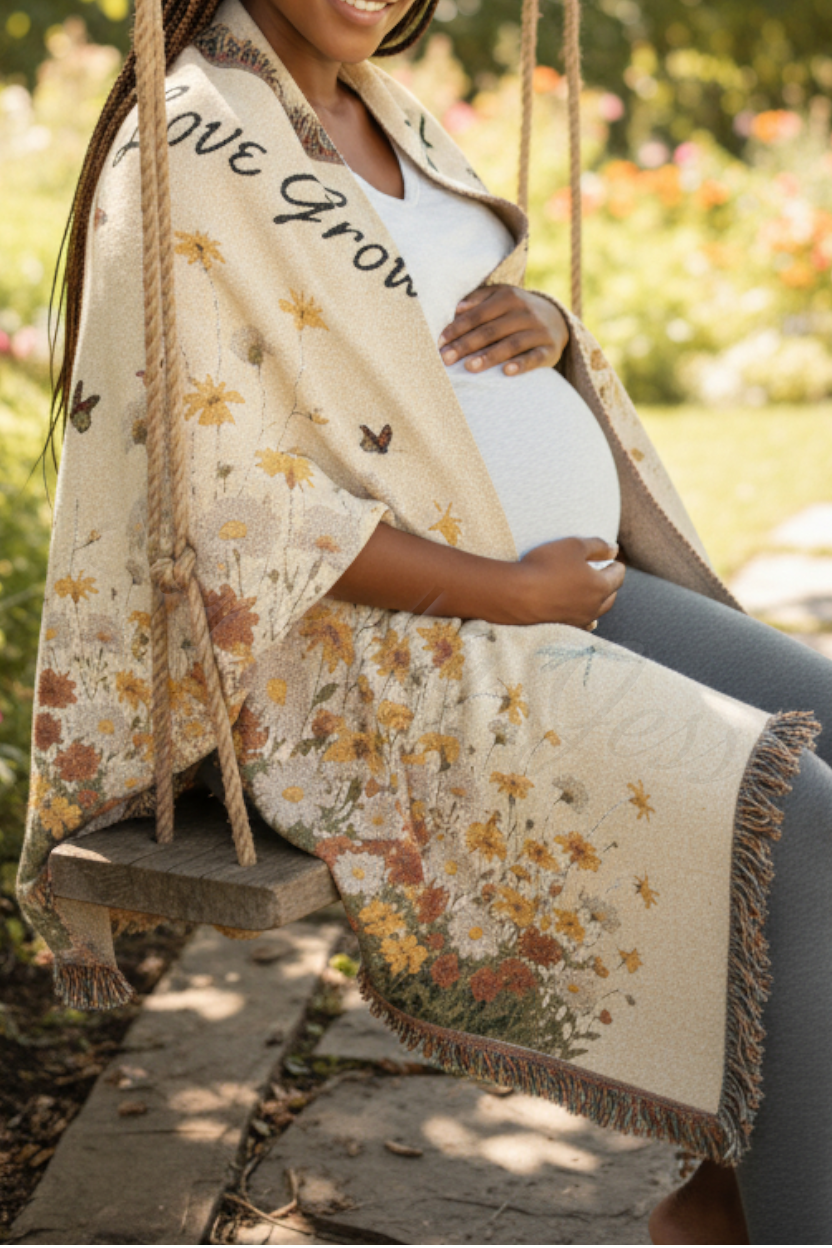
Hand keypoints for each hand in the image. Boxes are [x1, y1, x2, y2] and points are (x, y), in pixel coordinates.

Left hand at [437, 284, 568, 375]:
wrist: (556, 318)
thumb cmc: (516, 310)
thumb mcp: (500, 297)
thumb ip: (478, 300)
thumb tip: (456, 309)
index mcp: (508, 297)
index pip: (478, 314)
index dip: (457, 328)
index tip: (439, 343)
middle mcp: (524, 312)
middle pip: (491, 330)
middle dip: (466, 345)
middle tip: (446, 359)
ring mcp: (538, 331)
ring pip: (511, 344)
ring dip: (490, 356)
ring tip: (469, 367)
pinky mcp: (550, 349)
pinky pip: (535, 357)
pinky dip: (522, 364)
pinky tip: (507, 372)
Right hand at [512, 536, 624, 628]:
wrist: (516, 594)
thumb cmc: (546, 565)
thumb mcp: (573, 545)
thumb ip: (597, 546)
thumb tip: (614, 549)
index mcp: (600, 586)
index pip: (618, 576)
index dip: (616, 565)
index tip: (612, 559)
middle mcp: (594, 607)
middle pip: (611, 595)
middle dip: (610, 583)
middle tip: (603, 573)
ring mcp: (579, 620)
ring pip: (598, 611)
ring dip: (598, 600)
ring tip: (592, 591)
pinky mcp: (564, 628)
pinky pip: (583, 623)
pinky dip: (585, 615)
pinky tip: (583, 614)